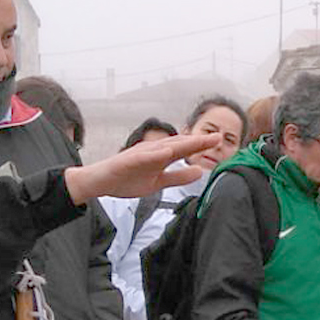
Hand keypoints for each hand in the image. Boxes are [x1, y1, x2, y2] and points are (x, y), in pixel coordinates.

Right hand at [63, 132, 218, 200]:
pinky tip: (168, 152)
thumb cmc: (127, 179)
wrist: (99, 182)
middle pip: (179, 145)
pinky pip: (143, 158)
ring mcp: (140, 154)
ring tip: (200, 141)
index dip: (202, 145)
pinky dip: (155, 155)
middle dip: (198, 141)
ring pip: (164, 148)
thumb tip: (200, 172)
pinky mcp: (127, 161)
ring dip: (182, 144)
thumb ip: (178, 177)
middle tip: (219, 136)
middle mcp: (152, 150)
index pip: (185, 149)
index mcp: (160, 155)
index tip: (220, 140)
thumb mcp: (158, 182)